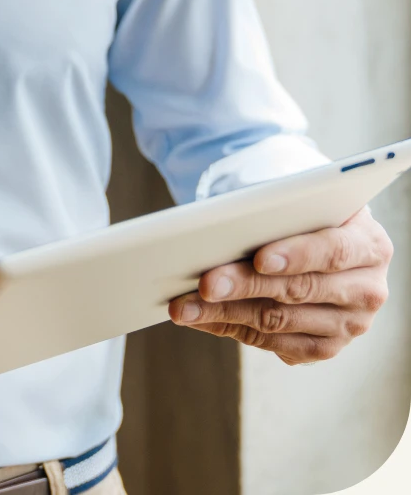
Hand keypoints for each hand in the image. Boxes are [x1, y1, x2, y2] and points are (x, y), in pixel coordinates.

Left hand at [168, 207, 392, 364]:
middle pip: (298, 290)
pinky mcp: (323, 347)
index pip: (333, 251)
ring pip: (279, 322)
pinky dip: (229, 328)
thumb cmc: (304, 215)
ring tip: (184, 305)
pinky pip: (271, 343)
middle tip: (204, 284)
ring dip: (224, 313)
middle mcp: (367, 290)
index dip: (296, 255)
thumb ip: (277, 214)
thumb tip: (219, 227)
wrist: (320, 239)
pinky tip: (199, 317)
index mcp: (369, 245)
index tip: (259, 258)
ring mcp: (349, 325)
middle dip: (245, 286)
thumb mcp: (302, 205)